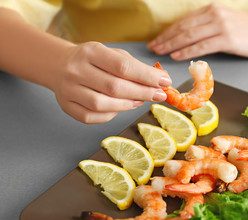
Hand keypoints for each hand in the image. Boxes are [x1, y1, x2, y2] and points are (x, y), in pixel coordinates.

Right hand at [50, 42, 171, 123]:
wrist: (60, 65)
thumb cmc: (94, 61)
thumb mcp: (113, 54)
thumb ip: (135, 67)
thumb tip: (160, 81)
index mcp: (91, 52)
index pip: (123, 66)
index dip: (147, 76)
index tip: (165, 81)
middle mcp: (76, 70)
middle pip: (114, 87)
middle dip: (142, 93)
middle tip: (159, 95)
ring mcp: (69, 90)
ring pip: (102, 104)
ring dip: (127, 105)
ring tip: (140, 100)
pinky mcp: (67, 106)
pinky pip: (92, 117)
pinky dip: (111, 114)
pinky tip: (120, 107)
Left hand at [147, 3, 247, 59]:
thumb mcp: (225, 23)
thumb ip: (208, 26)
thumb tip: (187, 38)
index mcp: (212, 9)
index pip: (184, 21)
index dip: (167, 32)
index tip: (156, 40)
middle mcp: (214, 14)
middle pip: (183, 27)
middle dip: (165, 38)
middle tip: (152, 48)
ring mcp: (221, 25)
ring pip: (189, 36)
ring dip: (171, 45)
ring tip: (159, 52)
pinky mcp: (228, 38)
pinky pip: (201, 46)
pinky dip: (187, 51)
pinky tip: (176, 56)